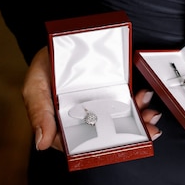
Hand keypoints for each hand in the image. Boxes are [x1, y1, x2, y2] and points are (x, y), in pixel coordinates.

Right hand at [22, 46, 161, 151]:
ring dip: (138, 121)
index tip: (110, 146)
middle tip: (143, 132)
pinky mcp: (112, 91)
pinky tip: (144, 98)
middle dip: (125, 136)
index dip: (95, 148)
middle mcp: (83, 116)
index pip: (77, 144)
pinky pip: (128, 102)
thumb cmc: (45, 64)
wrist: (63, 36)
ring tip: (149, 115)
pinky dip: (139, 103)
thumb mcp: (35, 86)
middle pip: (104, 134)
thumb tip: (41, 143)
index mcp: (62, 122)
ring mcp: (100, 104)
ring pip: (120, 120)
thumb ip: (38, 112)